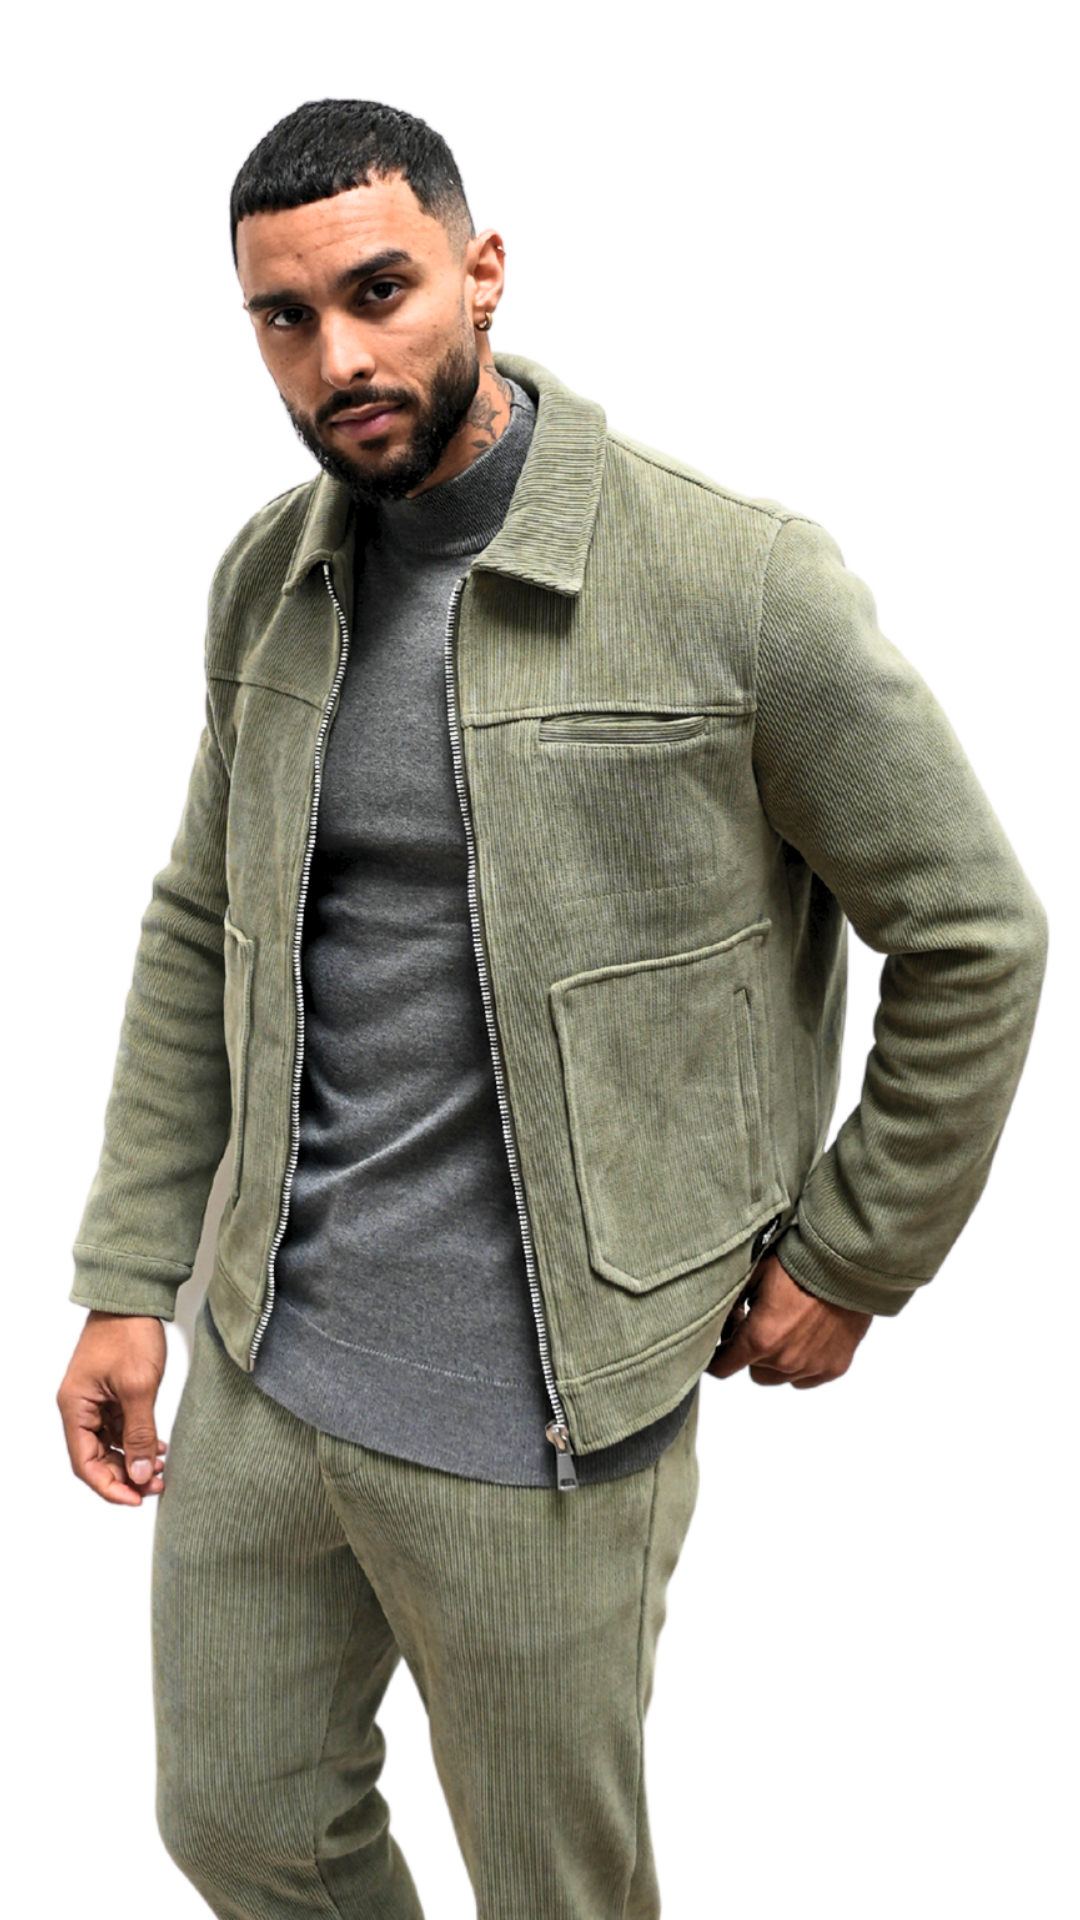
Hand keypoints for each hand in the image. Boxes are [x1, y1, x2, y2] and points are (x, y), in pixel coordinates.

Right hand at [56, 1312, 169, 1508]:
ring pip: (111, 1446)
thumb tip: (140, 1475)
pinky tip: (162, 1447)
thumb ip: (139, 1434)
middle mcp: (79, 1408)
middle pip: (96, 1459)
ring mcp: (95, 1401)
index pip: (85, 1464)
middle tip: (157, 1487)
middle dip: (125, 1476)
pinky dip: (140, 1441)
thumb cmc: (129, 1333)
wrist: (134, 1296)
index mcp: (74, 1408)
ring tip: (164, 1468)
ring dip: (135, 1460)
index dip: (110, 1487)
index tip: (137, 1501)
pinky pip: (121, 1428)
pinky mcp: (111, 1394)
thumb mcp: (139, 1387)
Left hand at [707, 1252, 872, 1389]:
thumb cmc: (803, 1265)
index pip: (723, 1366)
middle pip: (753, 1370)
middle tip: (760, 1326)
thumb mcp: (756, 1273)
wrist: (848, 1266)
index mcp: (759, 1339)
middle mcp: (784, 1361)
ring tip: (787, 1330)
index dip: (718, 1356)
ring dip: (778, 1359)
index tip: (720, 1348)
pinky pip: (809, 1376)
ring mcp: (811, 1368)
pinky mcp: (834, 1367)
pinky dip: (805, 1362)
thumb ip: (733, 1301)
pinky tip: (808, 1338)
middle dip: (752, 1351)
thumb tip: (720, 1315)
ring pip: (781, 1376)